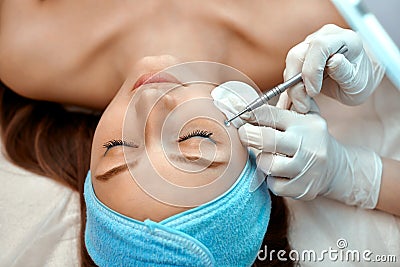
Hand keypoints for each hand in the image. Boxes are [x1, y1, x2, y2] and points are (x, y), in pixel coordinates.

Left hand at [212, 82, 381, 207]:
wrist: (337, 169)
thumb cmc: (310, 138)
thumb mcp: (307, 116)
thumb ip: (286, 102)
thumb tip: (248, 93)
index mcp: (305, 124)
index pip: (271, 115)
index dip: (248, 114)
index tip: (235, 114)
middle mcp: (307, 145)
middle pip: (266, 140)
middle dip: (248, 136)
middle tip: (242, 134)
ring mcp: (305, 169)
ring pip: (267, 164)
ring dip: (261, 161)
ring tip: (266, 156)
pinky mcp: (302, 188)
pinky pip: (273, 184)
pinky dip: (271, 179)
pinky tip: (279, 173)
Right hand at [281, 24, 384, 112]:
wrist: (356, 78)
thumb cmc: (360, 79)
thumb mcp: (358, 82)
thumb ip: (345, 71)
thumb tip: (333, 61)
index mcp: (344, 38)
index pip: (319, 46)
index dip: (312, 69)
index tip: (314, 91)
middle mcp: (324, 37)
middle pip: (297, 55)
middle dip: (295, 83)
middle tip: (304, 104)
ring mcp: (310, 45)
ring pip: (290, 65)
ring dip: (292, 88)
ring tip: (303, 105)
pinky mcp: (301, 56)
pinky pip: (289, 72)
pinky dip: (290, 88)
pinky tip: (297, 100)